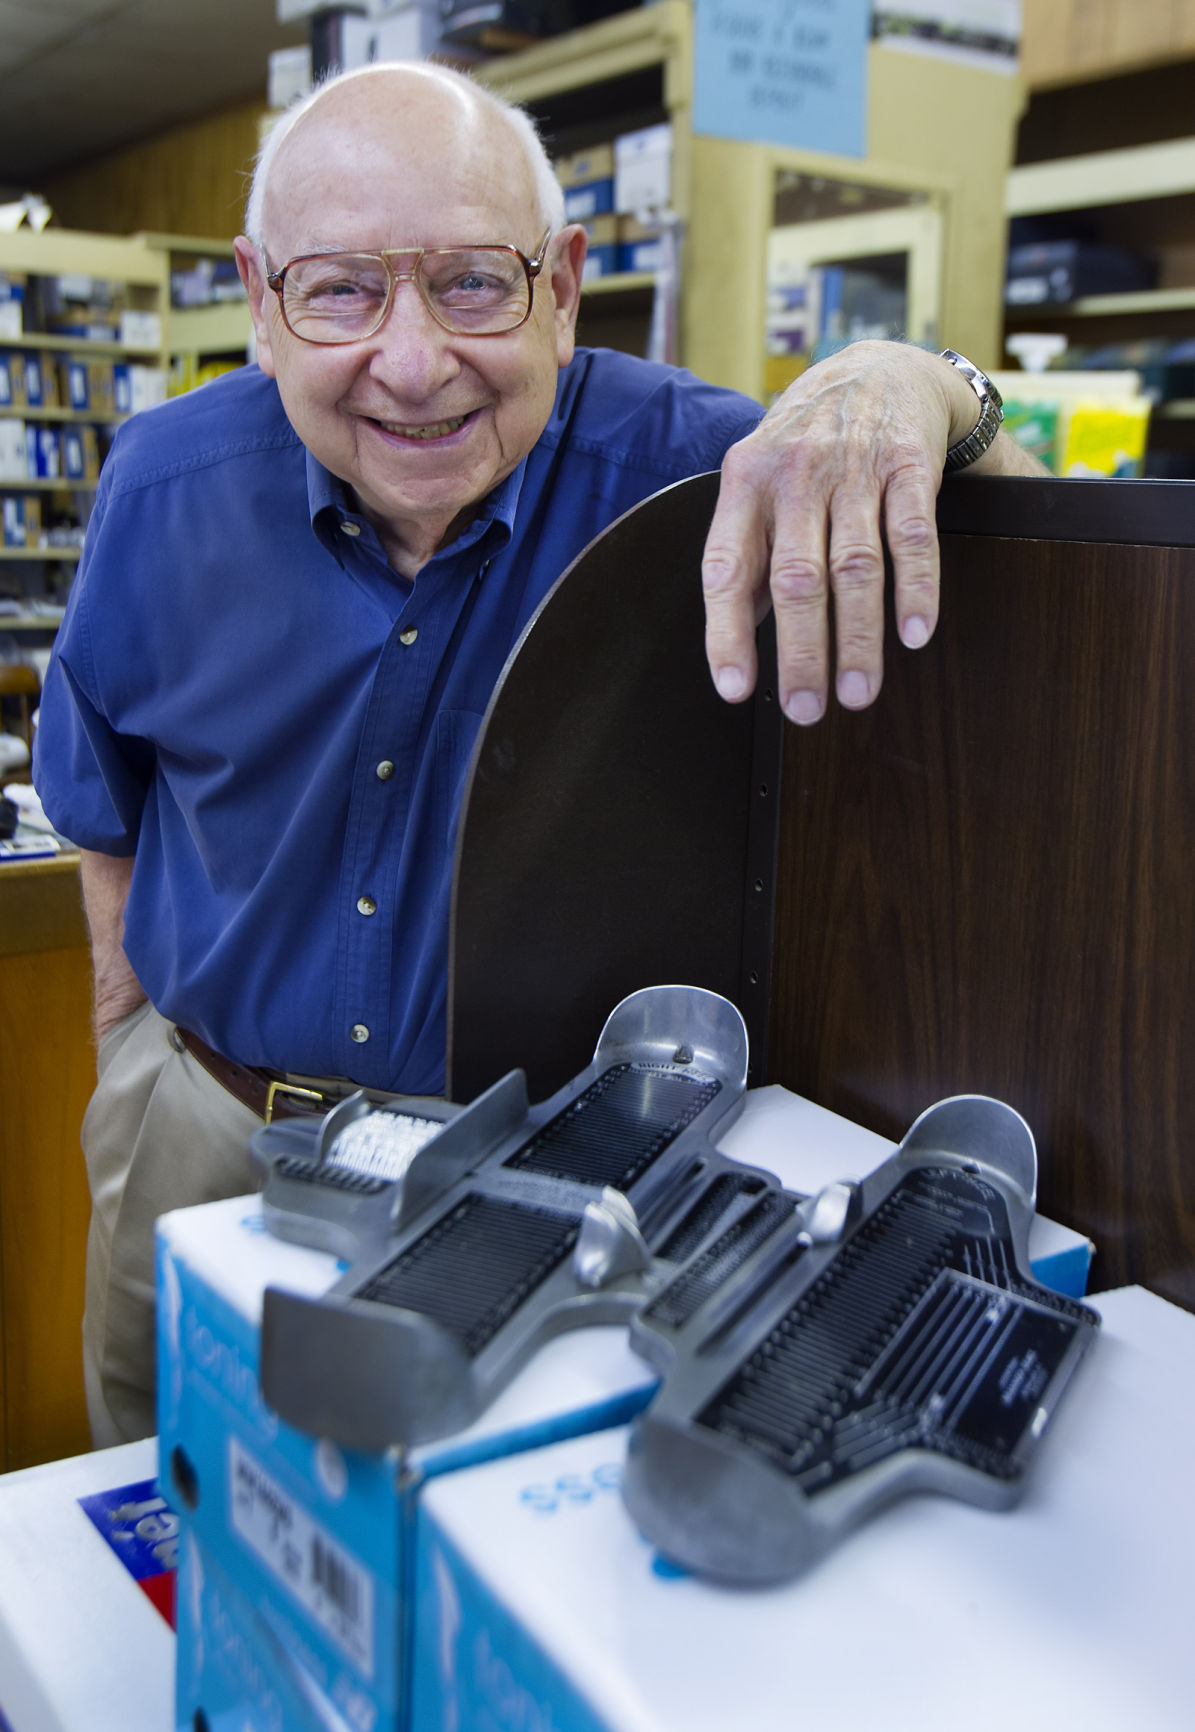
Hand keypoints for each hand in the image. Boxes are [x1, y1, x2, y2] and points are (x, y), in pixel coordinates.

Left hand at [702, 340, 981, 723]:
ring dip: (859, 638)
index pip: (727, 568)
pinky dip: (916, 589)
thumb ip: (747, 556)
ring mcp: (855, 468)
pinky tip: (915, 634)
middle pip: (795, 579)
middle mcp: (796, 475)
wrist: (877, 369)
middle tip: (807, 710)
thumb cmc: (807, 446)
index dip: (728, 633)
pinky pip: (912, 537)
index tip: (736, 690)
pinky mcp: (909, 465)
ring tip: (859, 692)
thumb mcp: (759, 484)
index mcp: (746, 484)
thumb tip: (734, 644)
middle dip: (802, 653)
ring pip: (854, 567)